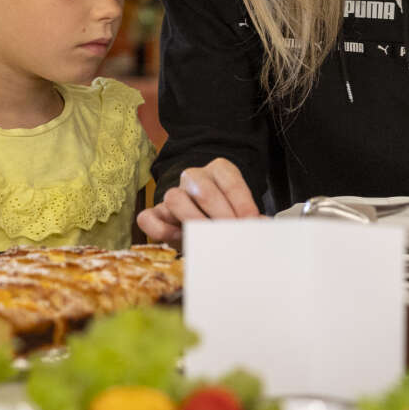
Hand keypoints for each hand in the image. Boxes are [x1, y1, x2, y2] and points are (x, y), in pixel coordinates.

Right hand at [135, 157, 260, 244]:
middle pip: (202, 187)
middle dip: (219, 212)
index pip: (230, 180)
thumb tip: (261, 224)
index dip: (241, 202)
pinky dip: (160, 229)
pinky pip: (147, 217)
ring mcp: (172, 194)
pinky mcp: (154, 214)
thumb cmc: (227, 216)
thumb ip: (249, 217)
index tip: (250, 222)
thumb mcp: (240, 212)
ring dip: (192, 219)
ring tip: (207, 238)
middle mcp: (193, 178)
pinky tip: (178, 238)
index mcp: (219, 171)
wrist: (206, 224)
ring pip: (173, 197)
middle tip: (230, 233)